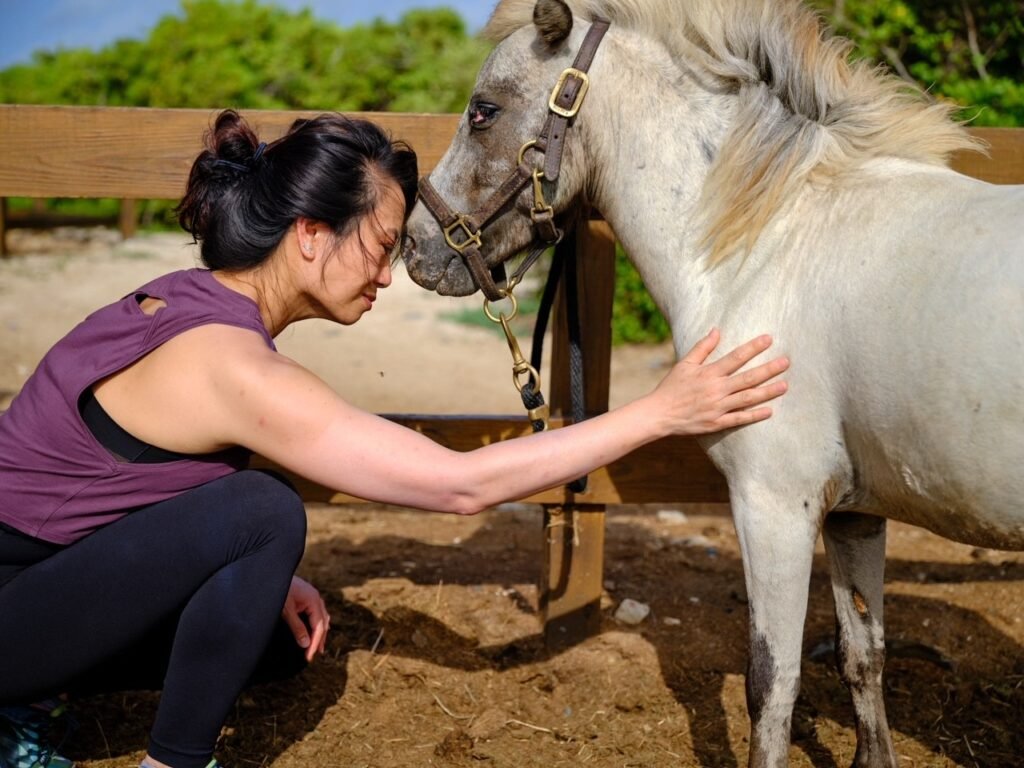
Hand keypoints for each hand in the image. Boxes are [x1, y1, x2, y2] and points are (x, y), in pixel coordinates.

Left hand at [281, 575, 329, 661]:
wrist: (270, 573)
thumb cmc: (276, 589)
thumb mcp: (285, 610)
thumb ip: (296, 627)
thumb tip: (305, 644)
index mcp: (313, 599)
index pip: (319, 626)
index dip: (315, 643)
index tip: (308, 657)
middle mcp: (316, 597)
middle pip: (323, 622)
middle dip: (319, 640)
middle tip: (312, 656)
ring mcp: (312, 596)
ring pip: (321, 617)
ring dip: (319, 632)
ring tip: (316, 647)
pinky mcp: (306, 596)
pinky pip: (316, 613)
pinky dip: (316, 624)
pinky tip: (312, 631)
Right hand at [651, 328, 788, 435]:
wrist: (659, 414)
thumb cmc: (671, 387)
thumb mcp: (684, 364)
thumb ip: (702, 347)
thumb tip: (717, 330)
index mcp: (709, 373)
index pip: (736, 357)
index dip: (753, 347)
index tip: (769, 339)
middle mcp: (716, 389)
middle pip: (748, 377)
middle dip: (769, 369)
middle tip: (786, 362)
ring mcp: (717, 407)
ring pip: (748, 398)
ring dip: (768, 391)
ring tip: (785, 385)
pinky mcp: (716, 423)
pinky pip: (739, 419)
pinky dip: (754, 415)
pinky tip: (769, 411)